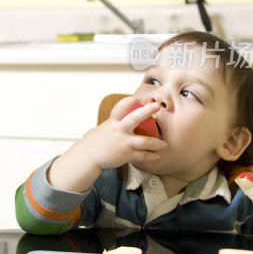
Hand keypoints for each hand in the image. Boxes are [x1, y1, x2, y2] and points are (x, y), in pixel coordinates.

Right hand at [49, 98, 164, 192]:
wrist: (88, 156)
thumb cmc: (96, 142)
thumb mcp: (104, 128)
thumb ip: (114, 124)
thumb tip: (121, 119)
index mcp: (112, 122)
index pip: (121, 108)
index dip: (129, 101)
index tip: (138, 98)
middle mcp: (118, 130)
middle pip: (135, 118)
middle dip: (147, 111)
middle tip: (157, 106)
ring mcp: (123, 142)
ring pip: (145, 141)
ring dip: (157, 143)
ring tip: (164, 145)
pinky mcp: (126, 155)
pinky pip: (142, 155)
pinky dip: (151, 156)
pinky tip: (156, 156)